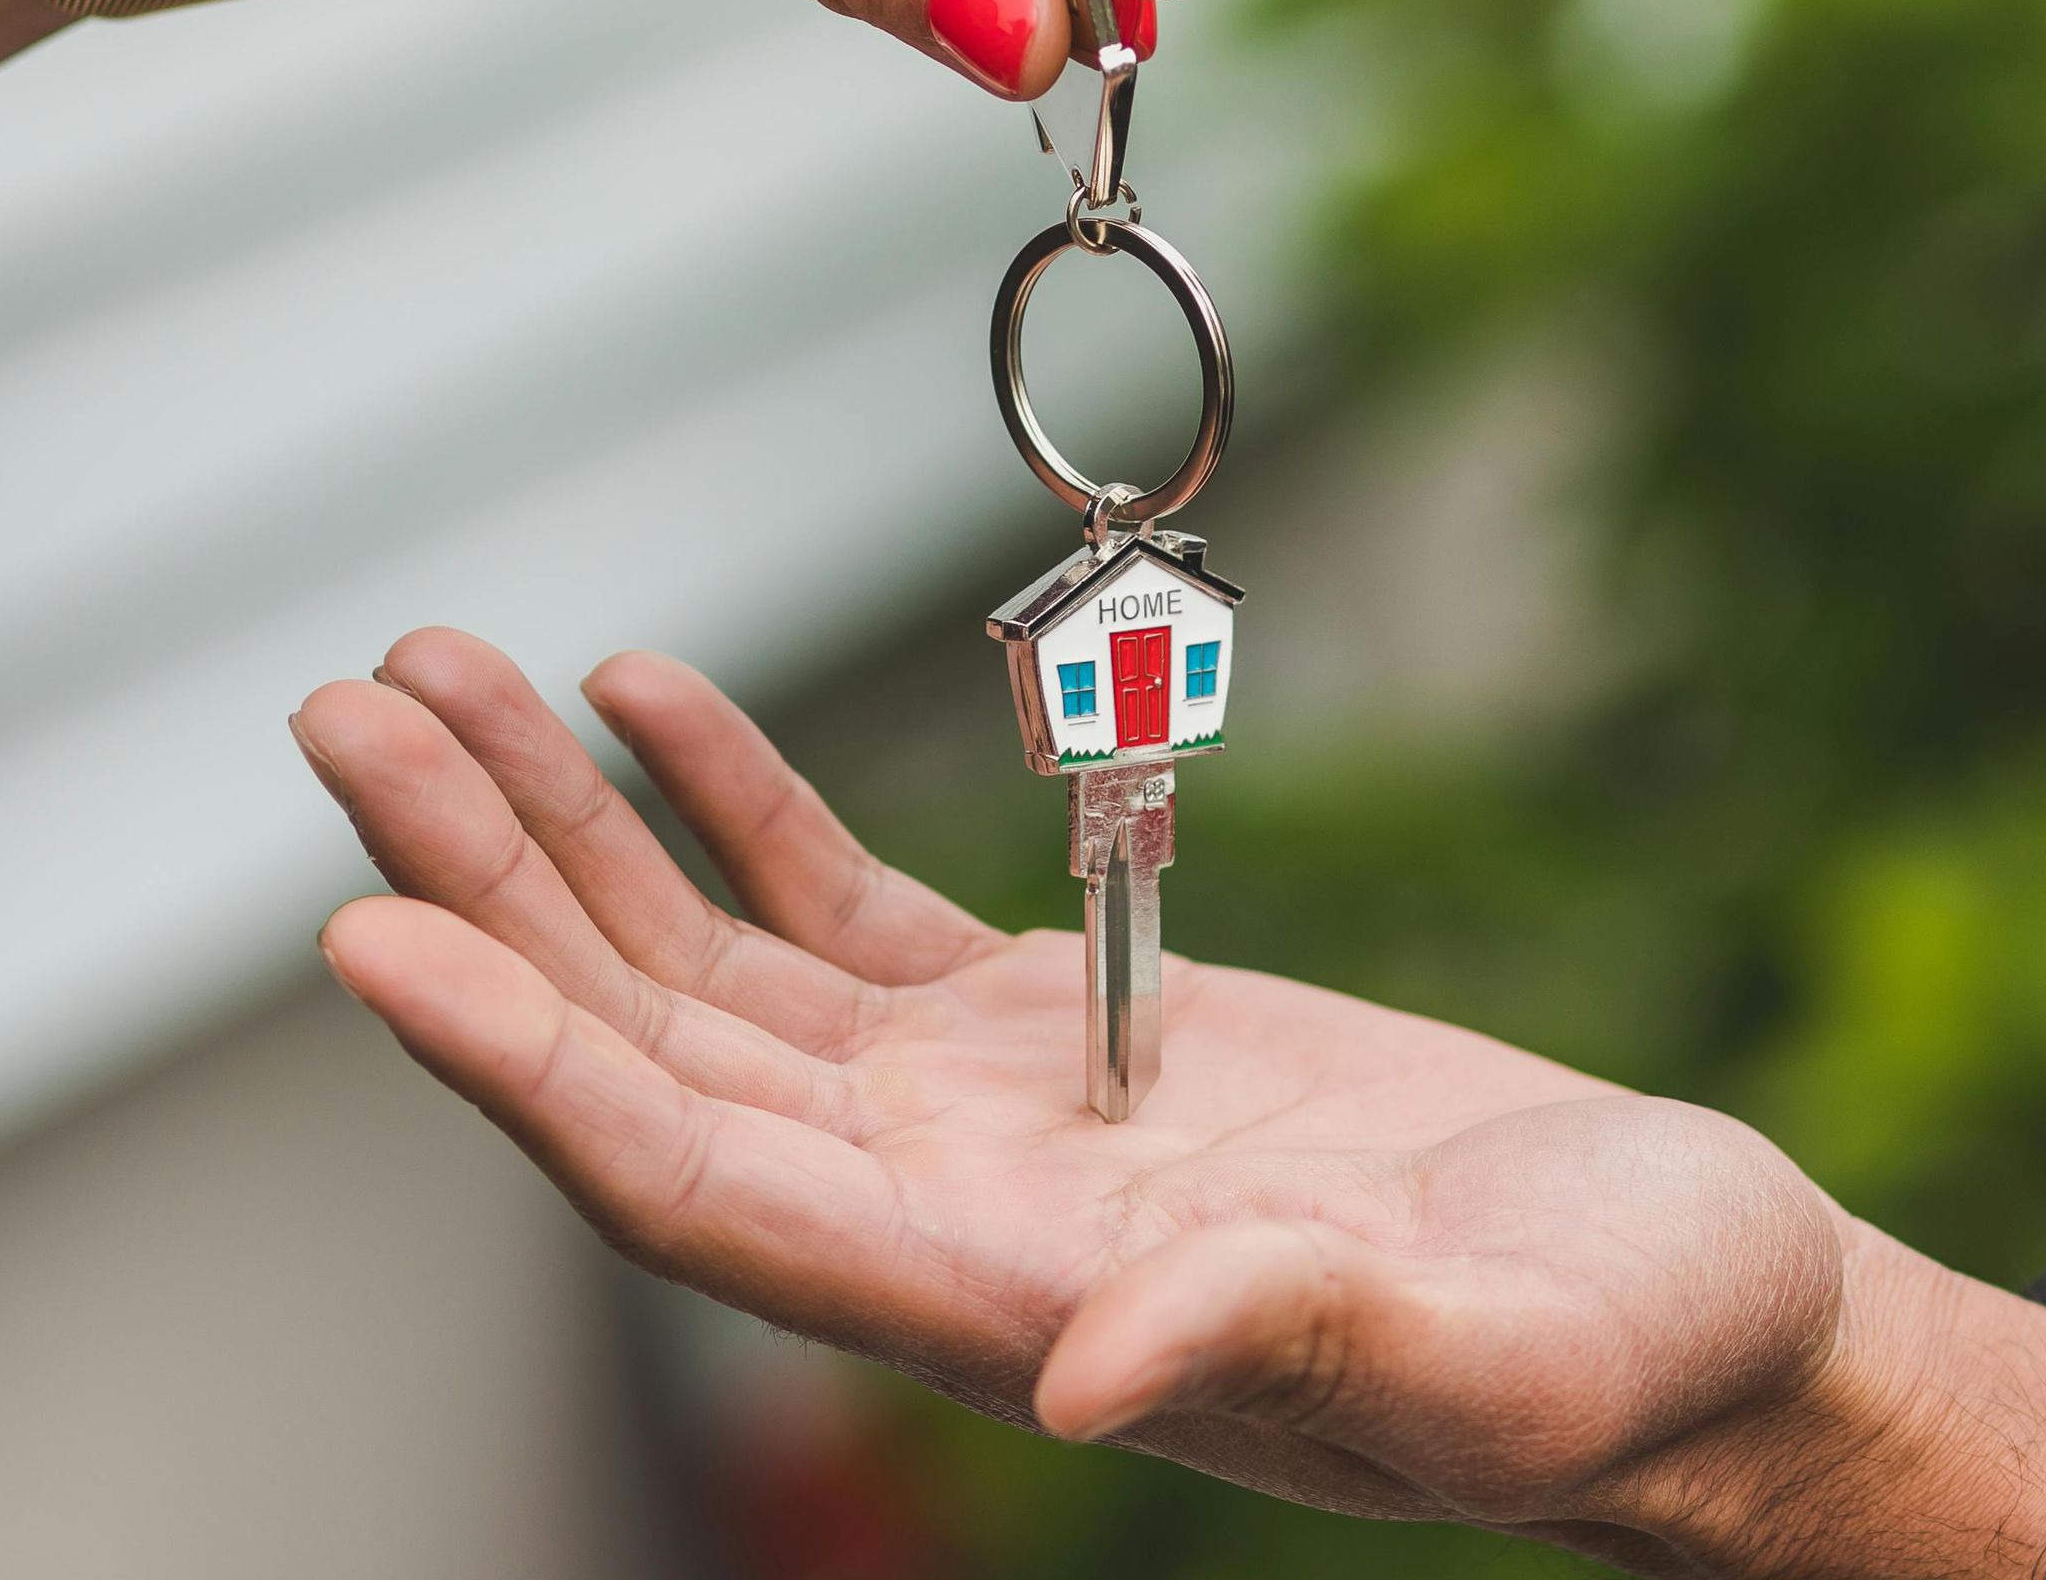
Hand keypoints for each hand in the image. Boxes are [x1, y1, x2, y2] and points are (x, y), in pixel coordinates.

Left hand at [291, 631, 2045, 1578]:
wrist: (1699, 1305)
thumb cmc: (1629, 1353)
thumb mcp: (1497, 1356)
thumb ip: (1291, 1344)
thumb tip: (1081, 1375)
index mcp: (1010, 1304)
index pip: (702, 1196)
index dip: (528, 1073)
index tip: (375, 933)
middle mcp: (946, 1217)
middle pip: (646, 1054)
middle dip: (486, 889)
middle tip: (346, 713)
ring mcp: (986, 1120)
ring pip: (708, 968)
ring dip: (562, 827)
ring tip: (428, 671)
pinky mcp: (1059, 1031)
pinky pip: (837, 912)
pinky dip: (731, 804)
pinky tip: (645, 697)